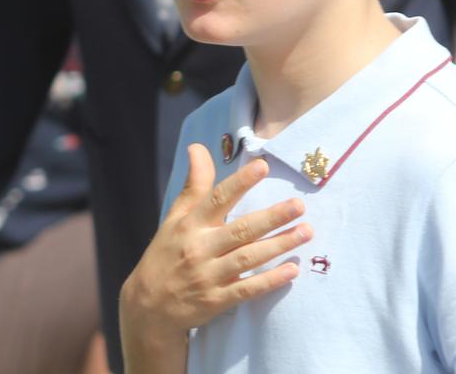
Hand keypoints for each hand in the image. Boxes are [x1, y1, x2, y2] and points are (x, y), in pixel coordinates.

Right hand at [120, 145, 309, 354]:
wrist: (149, 307)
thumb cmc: (166, 255)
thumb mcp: (175, 218)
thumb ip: (194, 185)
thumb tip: (198, 148)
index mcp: (190, 225)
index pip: (217, 199)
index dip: (240, 182)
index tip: (263, 166)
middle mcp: (200, 248)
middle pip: (240, 230)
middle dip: (272, 217)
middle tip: (299, 206)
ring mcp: (209, 276)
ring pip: (248, 258)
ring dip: (279, 245)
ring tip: (306, 232)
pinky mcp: (217, 301)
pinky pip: (247, 289)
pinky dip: (270, 281)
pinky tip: (292, 271)